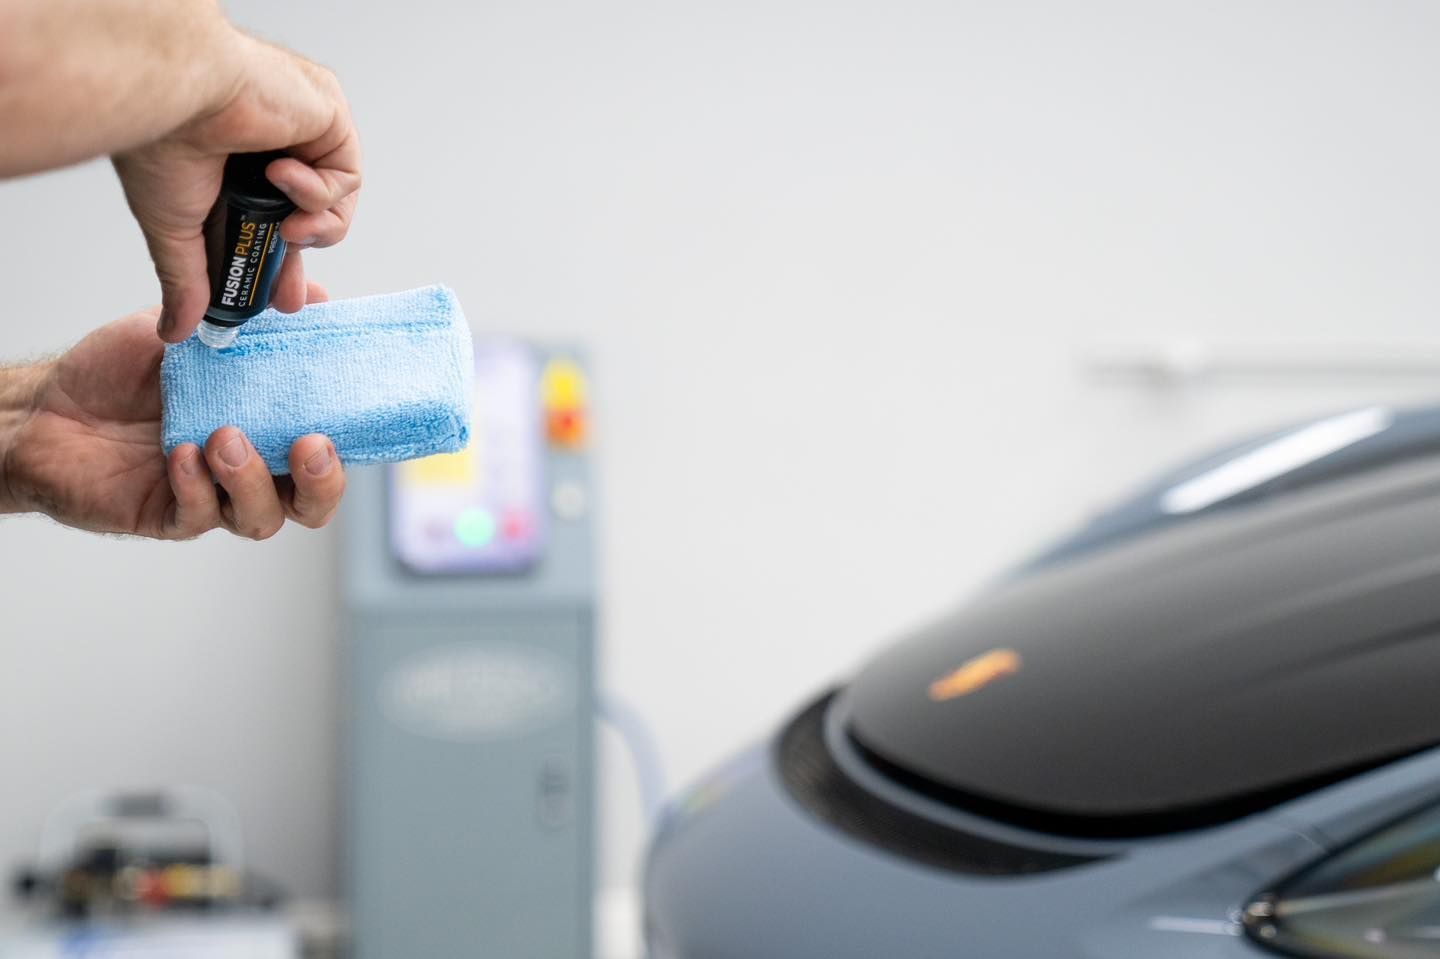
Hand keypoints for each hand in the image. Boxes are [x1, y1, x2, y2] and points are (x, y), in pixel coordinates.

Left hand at [0, 285, 345, 539]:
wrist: (47, 404)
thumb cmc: (120, 372)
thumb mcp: (195, 330)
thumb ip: (256, 317)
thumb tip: (316, 294)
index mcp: (266, 429)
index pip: (327, 452)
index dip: (346, 447)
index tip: (343, 418)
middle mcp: (248, 469)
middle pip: (310, 504)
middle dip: (322, 482)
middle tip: (309, 445)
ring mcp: (211, 496)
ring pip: (260, 518)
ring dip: (252, 480)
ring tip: (224, 436)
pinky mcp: (167, 514)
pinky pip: (197, 516)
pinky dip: (195, 486)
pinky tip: (181, 454)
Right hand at [112, 28, 360, 342]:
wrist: (177, 94)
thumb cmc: (162, 143)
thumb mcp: (175, 230)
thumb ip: (187, 280)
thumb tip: (175, 330)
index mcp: (231, 165)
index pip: (270, 221)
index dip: (278, 264)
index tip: (277, 303)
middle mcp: (269, 145)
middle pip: (308, 216)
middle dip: (302, 260)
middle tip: (289, 298)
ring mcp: (302, 130)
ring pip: (335, 204)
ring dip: (314, 227)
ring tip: (285, 225)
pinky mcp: (330, 117)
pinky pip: (347, 177)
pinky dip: (318, 190)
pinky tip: (281, 173)